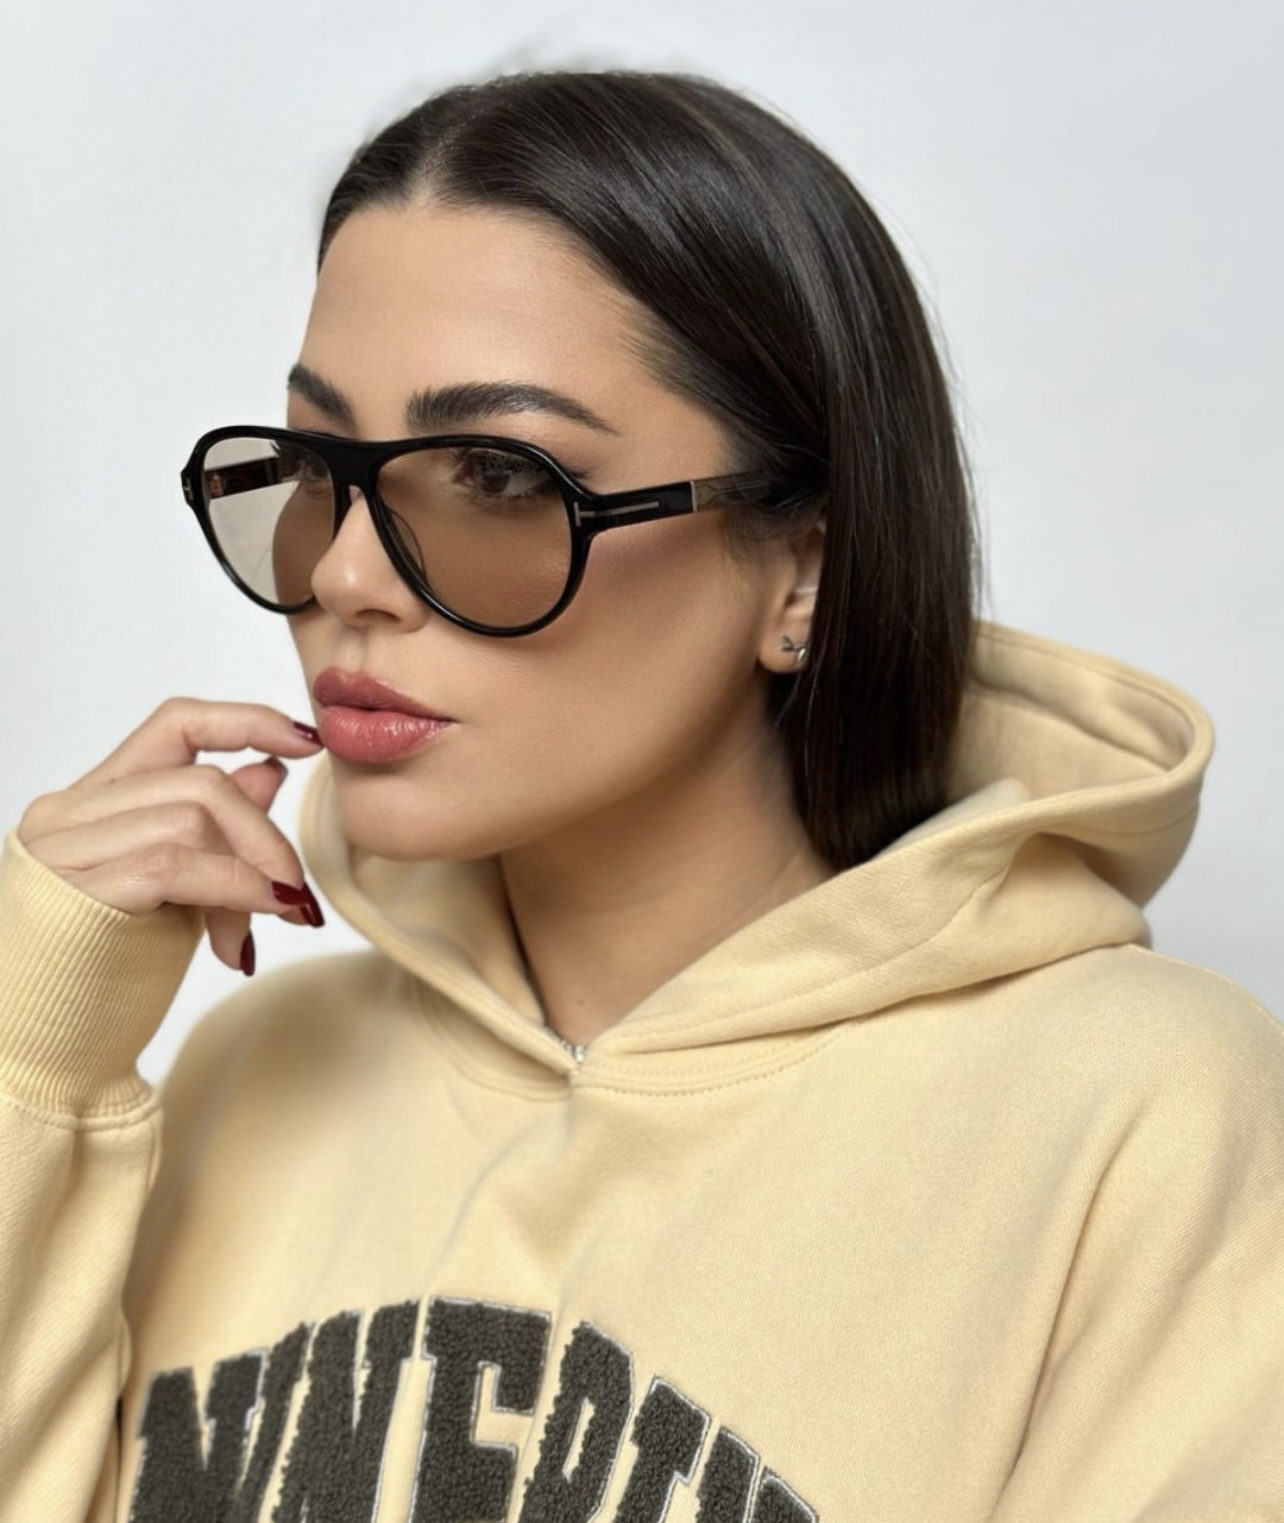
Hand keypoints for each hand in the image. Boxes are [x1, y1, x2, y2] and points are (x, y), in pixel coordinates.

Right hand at [16, 698, 326, 973]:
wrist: (41, 1054)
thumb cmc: (105, 976)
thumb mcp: (179, 890)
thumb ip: (214, 831)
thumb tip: (269, 768)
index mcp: (92, 800)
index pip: (176, 723)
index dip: (247, 721)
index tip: (307, 740)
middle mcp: (67, 812)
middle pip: (202, 781)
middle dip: (266, 837)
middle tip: (296, 893)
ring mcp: (64, 848)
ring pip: (194, 817)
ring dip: (253, 871)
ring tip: (271, 921)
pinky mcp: (76, 890)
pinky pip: (175, 863)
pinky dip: (234, 887)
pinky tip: (259, 920)